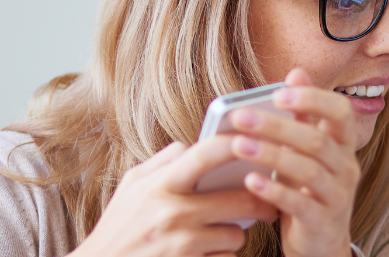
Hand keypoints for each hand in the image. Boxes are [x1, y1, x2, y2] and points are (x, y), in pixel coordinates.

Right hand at [66, 137, 278, 256]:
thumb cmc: (118, 228)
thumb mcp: (131, 188)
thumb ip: (163, 163)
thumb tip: (194, 144)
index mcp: (159, 186)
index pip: (206, 154)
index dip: (236, 144)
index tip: (258, 142)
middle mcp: (173, 214)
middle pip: (241, 200)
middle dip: (262, 203)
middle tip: (269, 205)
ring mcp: (183, 246)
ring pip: (237, 234)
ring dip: (235, 234)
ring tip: (218, 234)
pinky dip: (221, 256)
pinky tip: (204, 254)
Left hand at [228, 69, 362, 256]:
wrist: (320, 245)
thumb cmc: (307, 192)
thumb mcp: (306, 153)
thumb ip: (303, 117)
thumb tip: (296, 73)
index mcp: (343, 146)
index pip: (341, 113)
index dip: (314, 99)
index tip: (280, 93)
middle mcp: (346, 168)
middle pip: (317, 140)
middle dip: (277, 126)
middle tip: (240, 116)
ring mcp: (338, 196)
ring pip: (308, 171)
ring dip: (271, 155)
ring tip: (238, 146)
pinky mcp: (323, 222)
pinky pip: (300, 204)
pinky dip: (275, 191)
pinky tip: (249, 181)